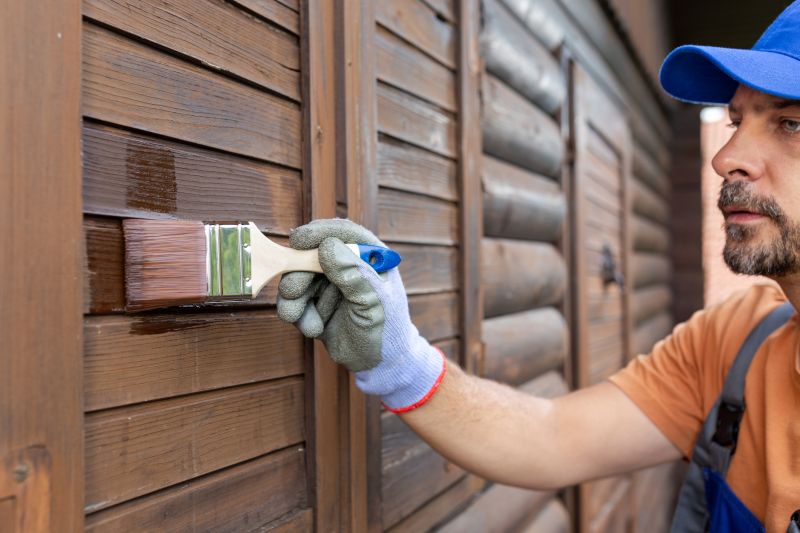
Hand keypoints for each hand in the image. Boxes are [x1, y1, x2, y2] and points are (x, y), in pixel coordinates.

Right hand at [277, 219, 444, 411]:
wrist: (381, 364)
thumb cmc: (387, 331)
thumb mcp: (373, 304)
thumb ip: (352, 275)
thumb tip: (327, 246)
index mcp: (369, 256)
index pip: (342, 232)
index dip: (318, 233)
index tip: (297, 241)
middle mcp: (346, 264)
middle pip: (311, 254)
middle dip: (298, 274)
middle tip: (291, 293)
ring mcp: (329, 282)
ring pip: (297, 277)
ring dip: (295, 300)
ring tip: (310, 324)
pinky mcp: (315, 301)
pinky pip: (294, 300)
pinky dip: (298, 315)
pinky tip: (314, 329)